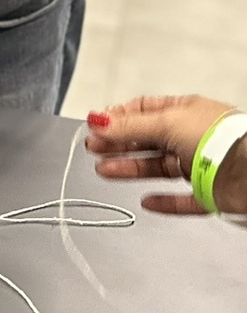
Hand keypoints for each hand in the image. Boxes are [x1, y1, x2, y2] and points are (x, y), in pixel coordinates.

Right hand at [86, 95, 245, 213]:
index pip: (145, 111)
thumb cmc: (218, 138)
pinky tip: (147, 201)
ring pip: (159, 168)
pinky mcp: (208, 193)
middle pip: (148, 140)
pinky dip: (163, 201)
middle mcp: (192, 136)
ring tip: (105, 171)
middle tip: (94, 148)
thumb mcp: (165, 123)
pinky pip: (181, 199)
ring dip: (131, 169)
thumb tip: (98, 119)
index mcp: (186, 111)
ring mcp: (201, 165)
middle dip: (119, 144)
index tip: (96, 126)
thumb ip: (129, 126)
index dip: (119, 118)